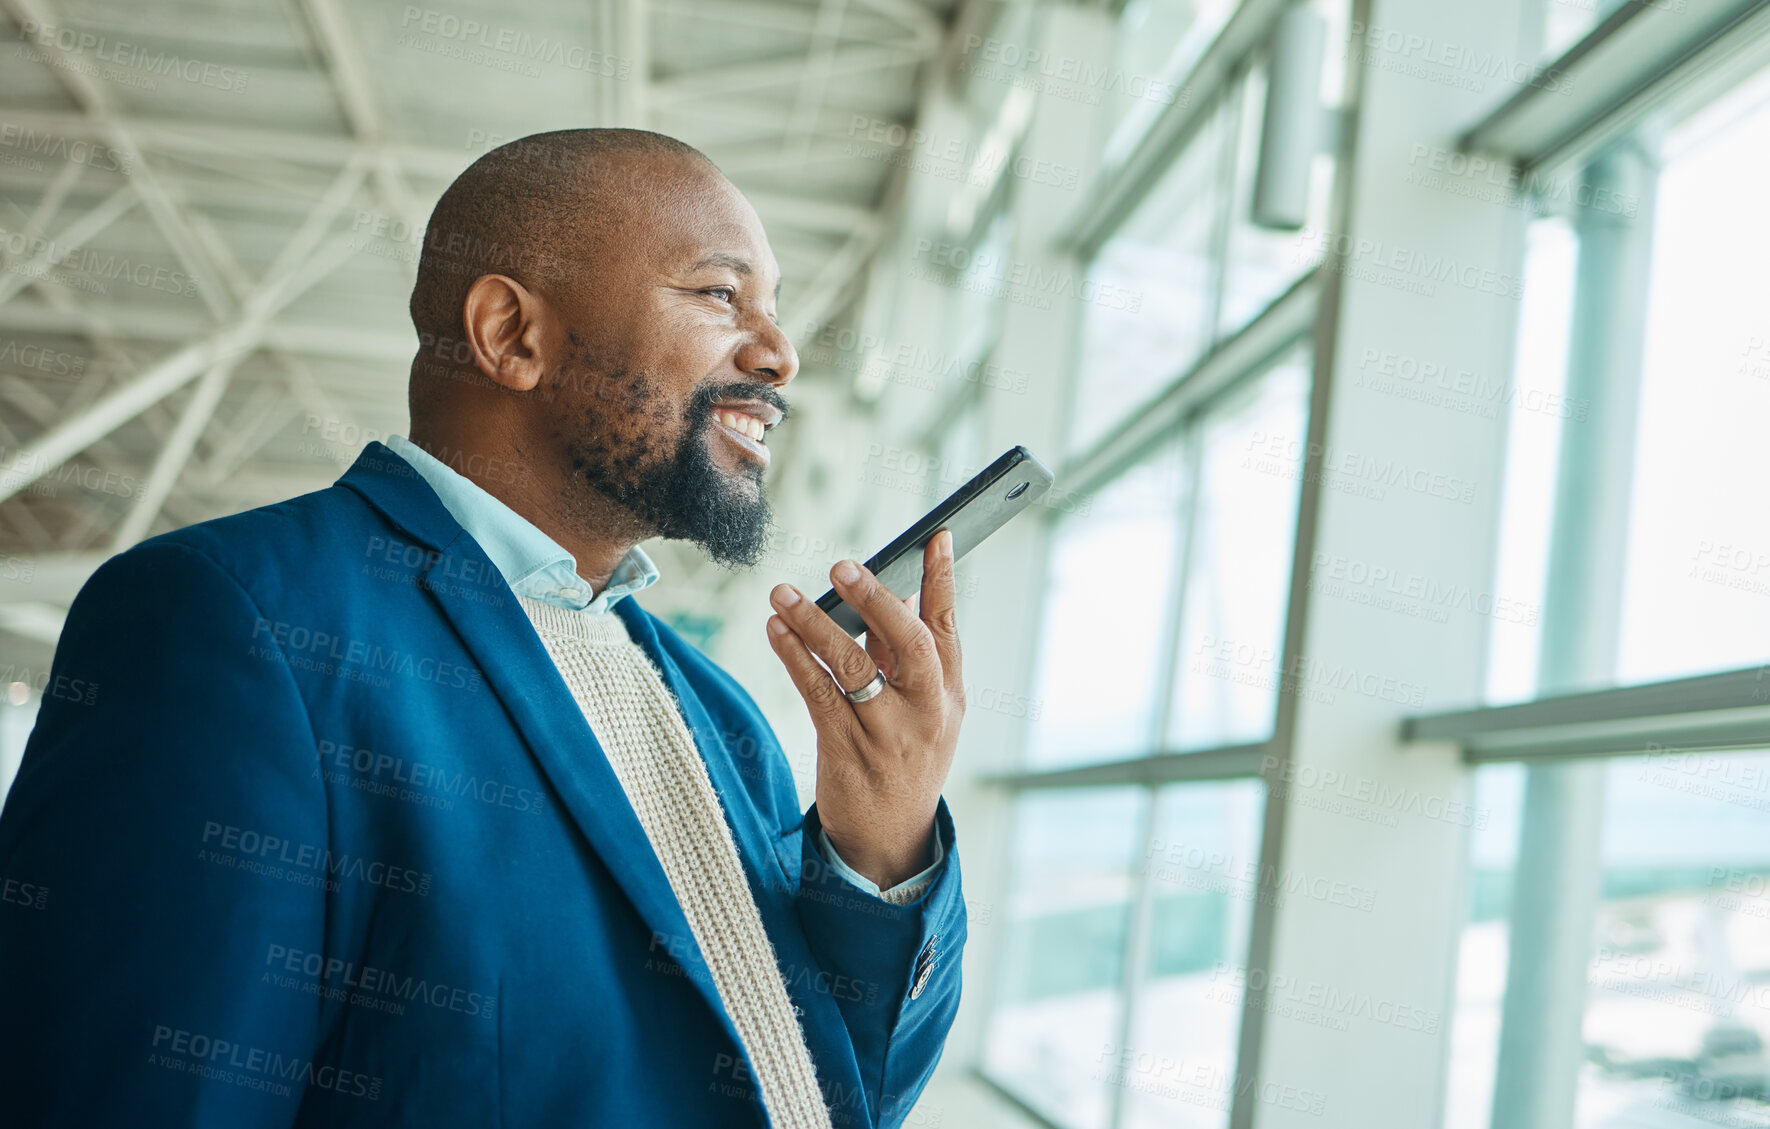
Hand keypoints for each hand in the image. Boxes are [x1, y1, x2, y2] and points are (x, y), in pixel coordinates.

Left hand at [765, 531, 964, 888]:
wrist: (889, 838)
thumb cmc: (905, 758)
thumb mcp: (923, 710)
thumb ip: (905, 656)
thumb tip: (894, 593)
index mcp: (947, 693)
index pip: (947, 627)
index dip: (943, 580)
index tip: (937, 536)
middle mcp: (924, 710)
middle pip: (908, 643)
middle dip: (876, 600)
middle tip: (843, 565)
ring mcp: (887, 733)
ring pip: (851, 666)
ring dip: (813, 624)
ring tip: (782, 593)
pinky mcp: (847, 750)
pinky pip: (818, 694)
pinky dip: (795, 658)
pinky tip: (776, 632)